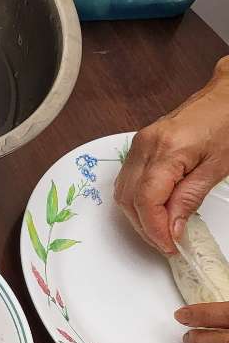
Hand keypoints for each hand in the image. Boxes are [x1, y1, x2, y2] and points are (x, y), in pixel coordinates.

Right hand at [115, 57, 228, 254]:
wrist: (225, 97)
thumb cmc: (227, 124)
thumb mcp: (217, 168)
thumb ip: (190, 199)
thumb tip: (172, 227)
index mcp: (167, 149)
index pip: (146, 200)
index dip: (154, 229)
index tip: (169, 245)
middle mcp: (145, 146)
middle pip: (129, 199)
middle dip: (146, 227)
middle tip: (167, 242)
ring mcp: (139, 144)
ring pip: (123, 193)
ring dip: (139, 216)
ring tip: (162, 229)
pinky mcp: (139, 145)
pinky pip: (127, 181)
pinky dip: (137, 201)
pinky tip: (154, 209)